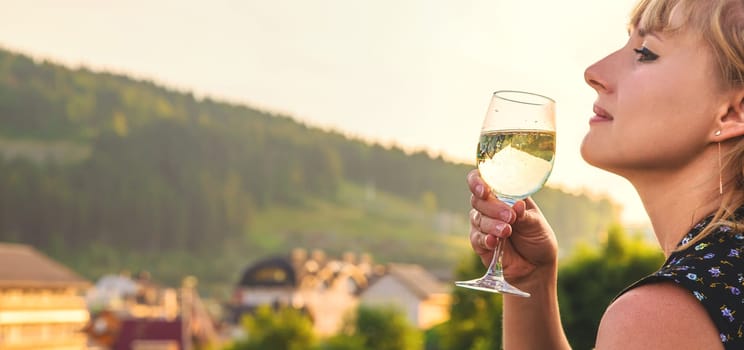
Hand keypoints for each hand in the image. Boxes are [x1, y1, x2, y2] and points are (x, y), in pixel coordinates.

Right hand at [467, 169, 558, 285]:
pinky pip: (476, 238)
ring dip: (492, 225)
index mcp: (505, 195)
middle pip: (478, 199)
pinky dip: (485, 239)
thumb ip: (525, 215)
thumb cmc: (538, 239)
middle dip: (492, 207)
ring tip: (507, 232)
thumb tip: (517, 205)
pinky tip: (494, 242)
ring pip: (478, 218)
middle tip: (510, 218)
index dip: (478, 181)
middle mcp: (491, 207)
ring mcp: (484, 224)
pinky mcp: (480, 242)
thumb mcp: (537, 224)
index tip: (484, 190)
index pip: (484, 180)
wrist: (536, 267)